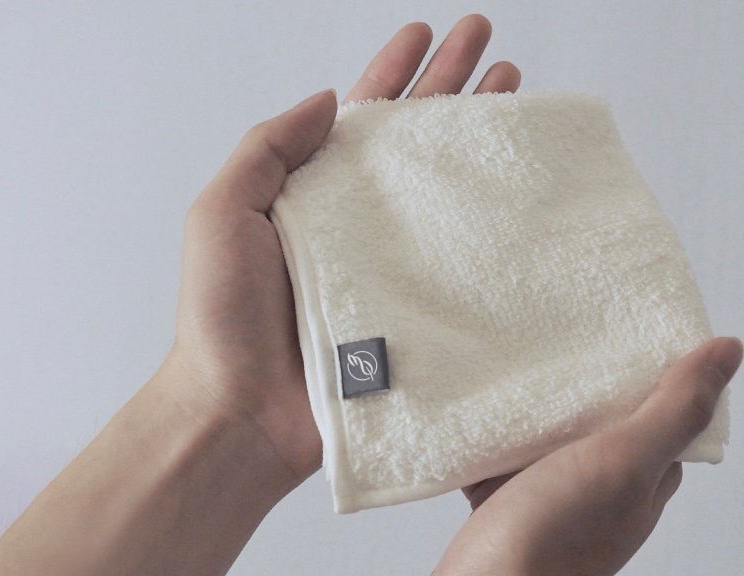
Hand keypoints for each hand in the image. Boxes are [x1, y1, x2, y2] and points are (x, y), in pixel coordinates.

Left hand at [166, 14, 520, 496]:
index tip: (425, 32)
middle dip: (453, 85)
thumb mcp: (222, 212)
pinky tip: (521, 198)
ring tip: (518, 96)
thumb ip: (268, 149)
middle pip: (417, 141)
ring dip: (483, 142)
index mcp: (314, 193)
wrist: (241, 412)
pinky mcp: (418, 311)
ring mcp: (393, 266)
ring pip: (449, 193)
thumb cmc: (221, 317)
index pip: (363, 116)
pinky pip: (463, 263)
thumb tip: (326, 99)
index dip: (396, 71)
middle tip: (488, 40)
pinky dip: (494, 229)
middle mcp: (359, 223)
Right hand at [434, 337, 742, 574]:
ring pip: (550, 442)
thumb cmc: (555, 538)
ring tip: (528, 363)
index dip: (659, 382)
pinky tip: (484, 411)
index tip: (643, 336)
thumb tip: (729, 352)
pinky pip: (501, 458)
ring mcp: (549, 501)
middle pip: (604, 428)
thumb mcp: (625, 460)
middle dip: (591, 389)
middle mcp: (598, 496)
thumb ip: (674, 410)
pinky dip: (495, 435)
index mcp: (639, 487)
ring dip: (540, 409)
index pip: (665, 424)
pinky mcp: (501, 504)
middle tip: (578, 338)